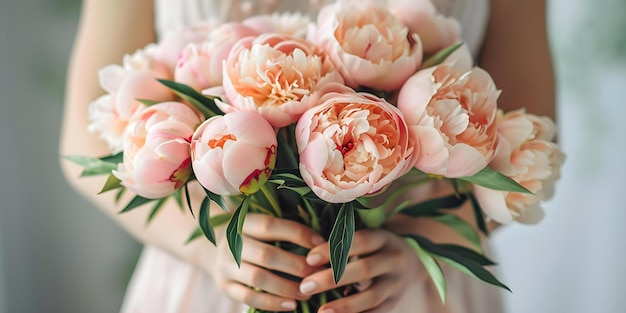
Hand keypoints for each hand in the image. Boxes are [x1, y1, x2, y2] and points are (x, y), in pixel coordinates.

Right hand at [210, 213, 325, 311]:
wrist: (214, 249)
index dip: (298, 234)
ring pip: (258, 278)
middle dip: (296, 266)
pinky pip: (249, 297)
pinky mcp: (225, 286)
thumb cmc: (253, 237)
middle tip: (318, 273)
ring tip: (308, 292)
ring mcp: (226, 266)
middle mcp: (232, 243)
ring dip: (287, 287)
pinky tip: (291, 305)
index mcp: (244, 222)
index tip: (321, 244)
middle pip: (266, 255)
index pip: (271, 226)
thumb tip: (323, 242)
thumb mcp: (262, 227)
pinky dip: (272, 303)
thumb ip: (285, 231)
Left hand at [299, 229, 421, 312]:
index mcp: (384, 238)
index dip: (333, 250)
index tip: (309, 260)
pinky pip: (377, 312)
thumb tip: (310, 259)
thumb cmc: (375, 247)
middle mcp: (393, 260)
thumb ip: (344, 242)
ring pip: (371, 296)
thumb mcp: (367, 236)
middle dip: (332, 279)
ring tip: (321, 312)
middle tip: (305, 286)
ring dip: (345, 306)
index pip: (358, 241)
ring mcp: (396, 283)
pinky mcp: (394, 302)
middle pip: (364, 270)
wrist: (411, 263)